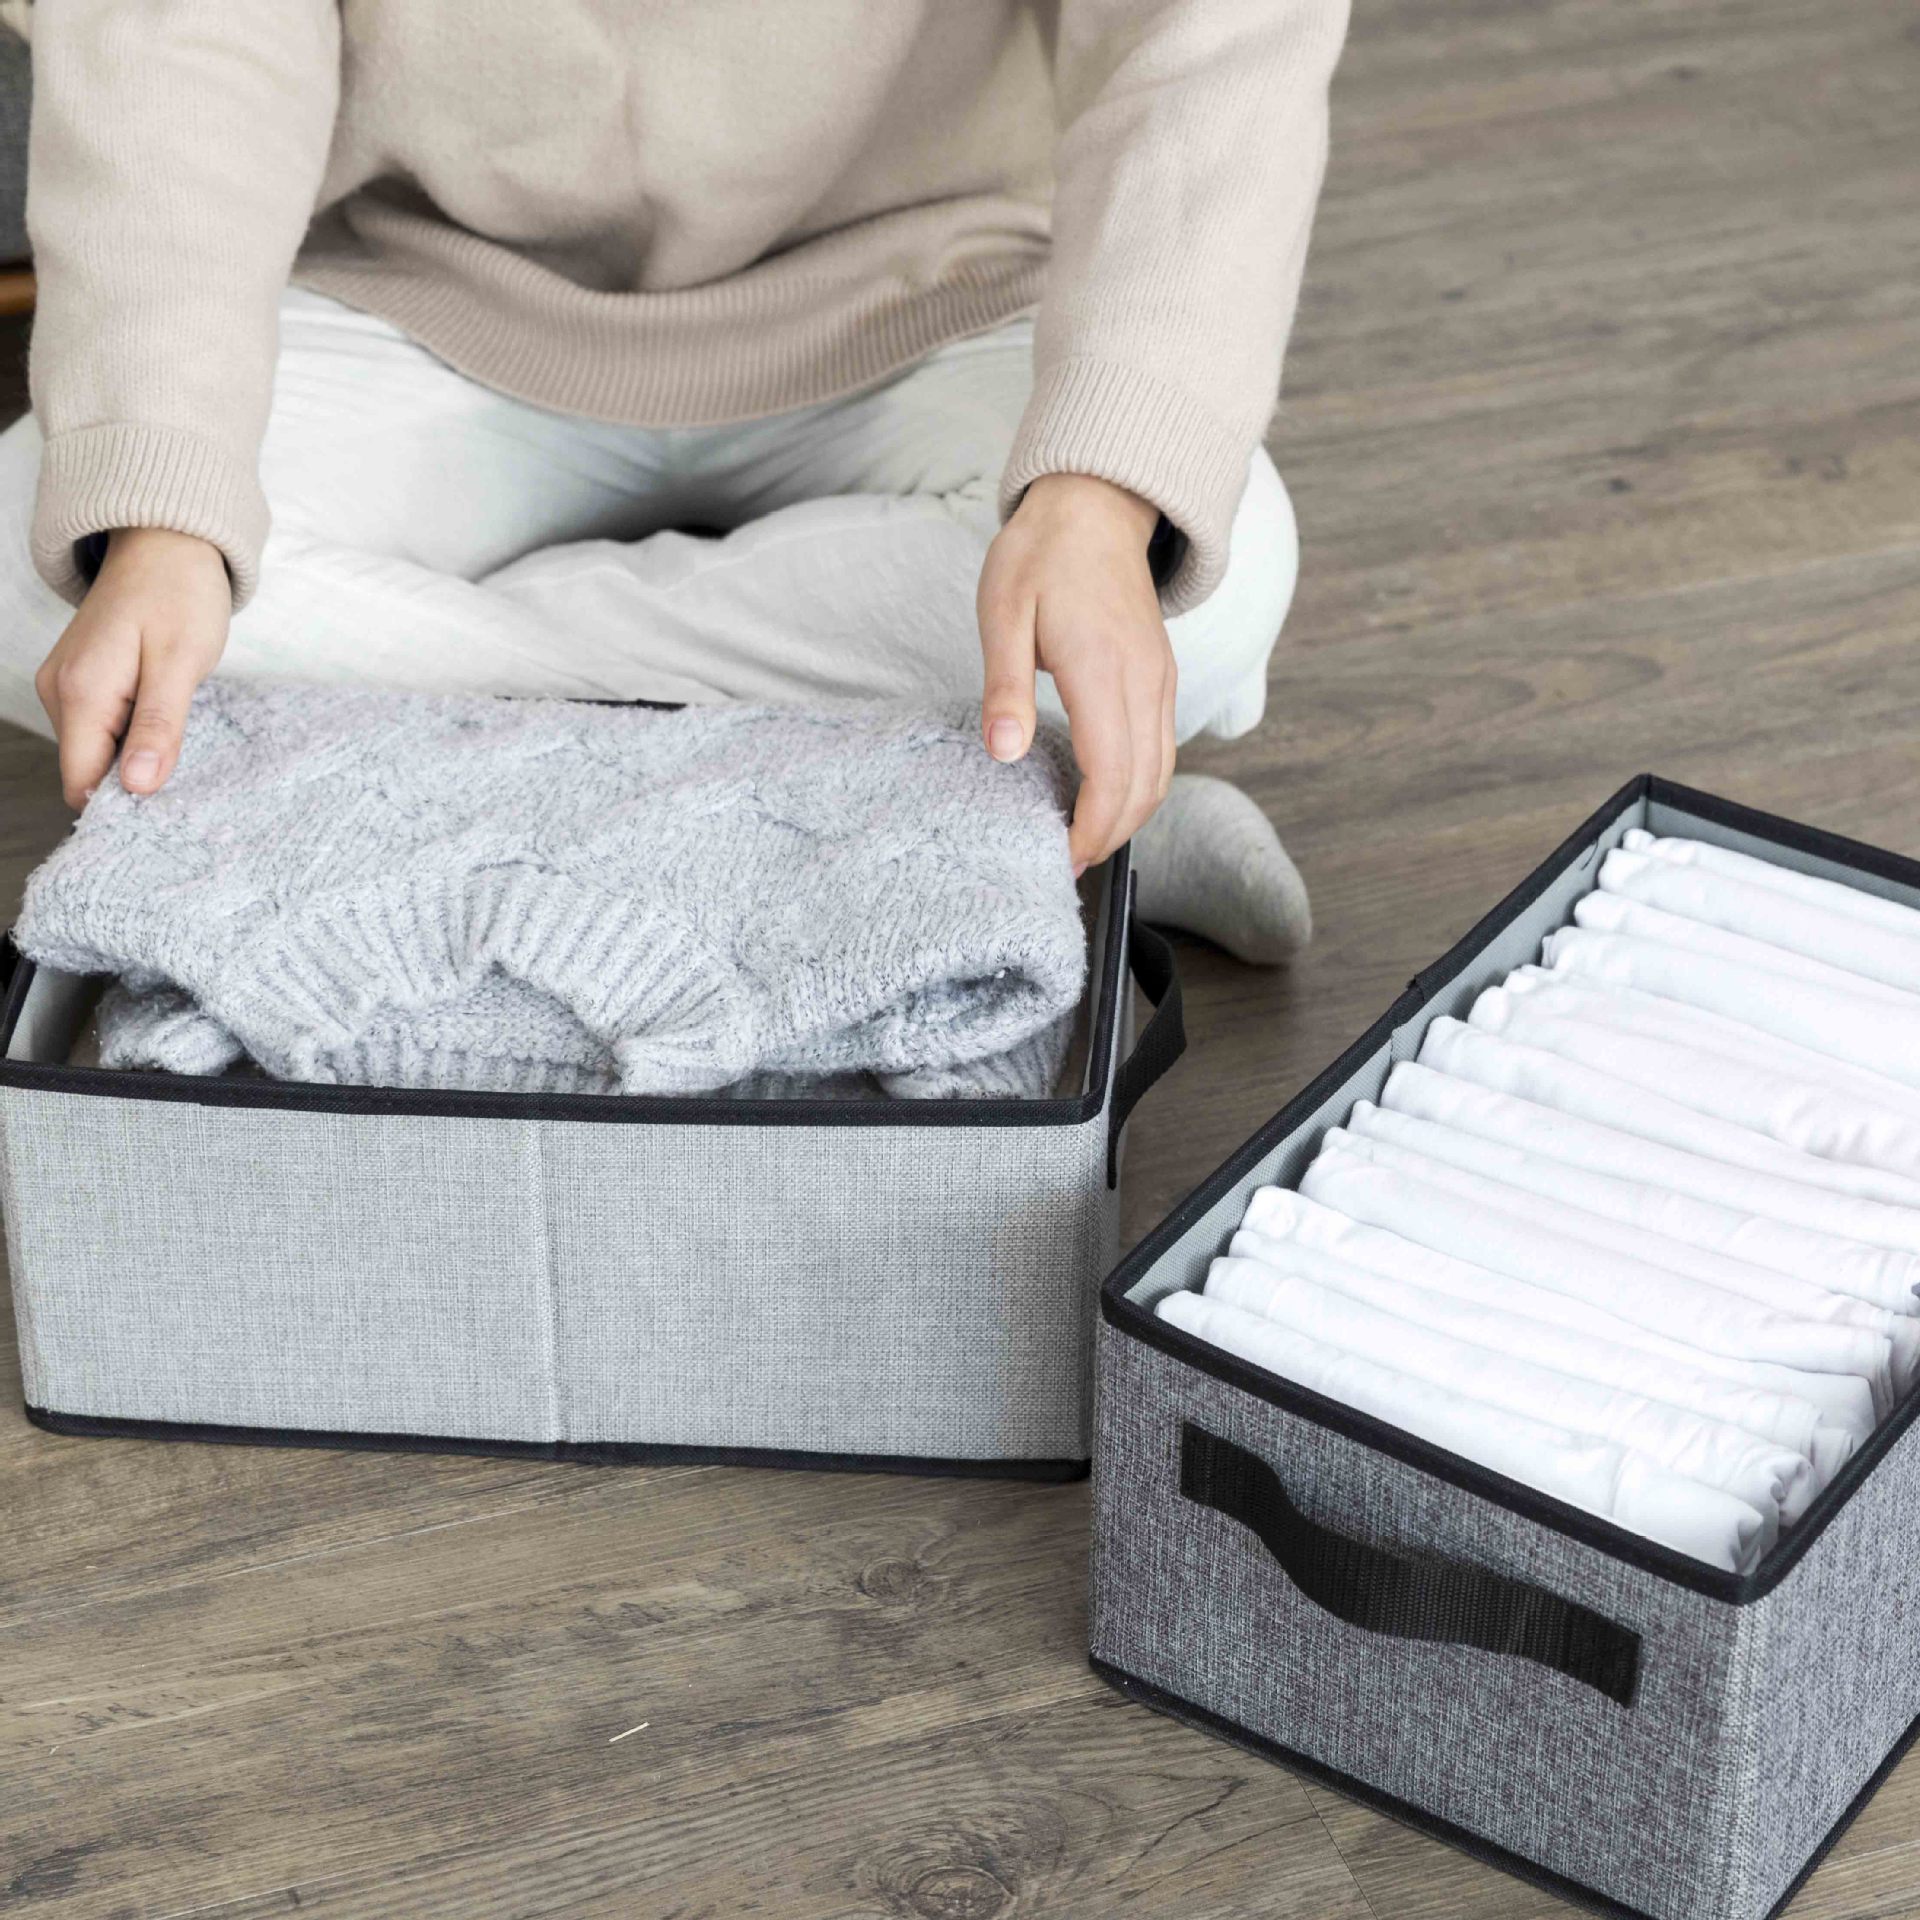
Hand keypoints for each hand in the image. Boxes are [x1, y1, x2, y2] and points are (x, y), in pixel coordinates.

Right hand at [35, 528, 230, 809]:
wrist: (166, 543)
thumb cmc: (179, 596)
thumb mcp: (180, 665)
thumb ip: (158, 728)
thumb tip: (136, 786)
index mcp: (81, 692)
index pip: (82, 780)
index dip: (120, 804)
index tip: (165, 810)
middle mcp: (60, 691)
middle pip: (86, 769)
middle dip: (129, 780)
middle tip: (183, 769)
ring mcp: (66, 683)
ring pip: (94, 750)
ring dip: (132, 756)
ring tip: (175, 734)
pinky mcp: (81, 678)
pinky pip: (100, 727)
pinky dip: (129, 735)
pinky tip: (159, 720)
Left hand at [977, 473, 1175, 873]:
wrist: (1094, 504)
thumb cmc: (1041, 555)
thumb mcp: (1003, 613)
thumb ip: (1006, 687)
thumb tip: (1004, 753)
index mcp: (1101, 669)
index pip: (1111, 775)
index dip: (1090, 828)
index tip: (1060, 856)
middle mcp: (1142, 680)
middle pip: (1144, 787)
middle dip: (1110, 836)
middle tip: (1068, 861)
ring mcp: (1158, 679)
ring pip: (1161, 772)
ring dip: (1129, 816)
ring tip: (1085, 839)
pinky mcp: (1161, 675)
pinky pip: (1162, 747)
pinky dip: (1140, 784)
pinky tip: (1105, 795)